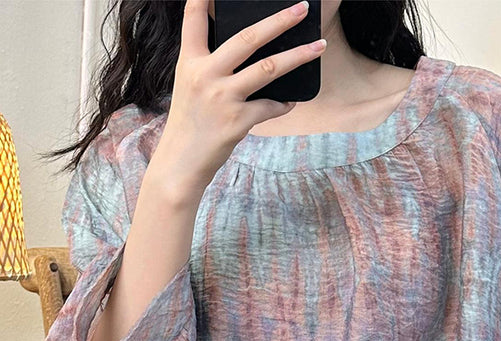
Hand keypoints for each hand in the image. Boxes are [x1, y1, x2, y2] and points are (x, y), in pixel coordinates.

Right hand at [153, 0, 325, 198]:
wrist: (180, 164)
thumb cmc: (190, 124)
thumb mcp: (190, 87)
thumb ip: (212, 66)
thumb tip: (252, 51)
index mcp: (190, 62)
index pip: (194, 19)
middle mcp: (205, 75)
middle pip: (248, 37)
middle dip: (279, 20)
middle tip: (302, 7)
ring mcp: (222, 97)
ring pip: (269, 68)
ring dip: (299, 55)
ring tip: (320, 45)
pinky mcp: (236, 121)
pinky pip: (270, 107)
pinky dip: (283, 104)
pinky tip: (291, 102)